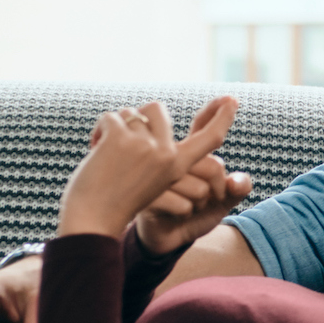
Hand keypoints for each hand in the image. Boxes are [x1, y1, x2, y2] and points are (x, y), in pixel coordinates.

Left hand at [57, 98, 237, 239]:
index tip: (231, 101)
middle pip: (158, 108)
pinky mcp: (120, 139)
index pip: (209, 138)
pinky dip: (98, 131)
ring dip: (115, 127)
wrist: (92, 221)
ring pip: (131, 111)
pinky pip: (109, 117)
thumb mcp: (149, 182)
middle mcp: (166, 153)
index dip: (222, 118)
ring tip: (106, 152)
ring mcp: (144, 145)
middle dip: (138, 117)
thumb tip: (144, 118)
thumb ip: (156, 156)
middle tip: (122, 141)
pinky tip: (94, 150)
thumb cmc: (116, 204)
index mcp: (178, 166)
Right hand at [135, 98, 251, 255]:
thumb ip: (237, 187)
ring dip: (202, 204)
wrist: (165, 238)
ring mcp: (159, 177)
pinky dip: (186, 214)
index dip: (216, 113)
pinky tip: (176, 214)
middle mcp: (173, 159)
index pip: (202, 127)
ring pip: (200, 188)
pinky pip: (183, 205)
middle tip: (212, 197)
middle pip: (212, 165)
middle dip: (219, 188)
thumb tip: (239, 182)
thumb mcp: (223, 200)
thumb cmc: (194, 212)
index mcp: (189, 153)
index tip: (230, 99)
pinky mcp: (149, 196)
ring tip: (189, 206)